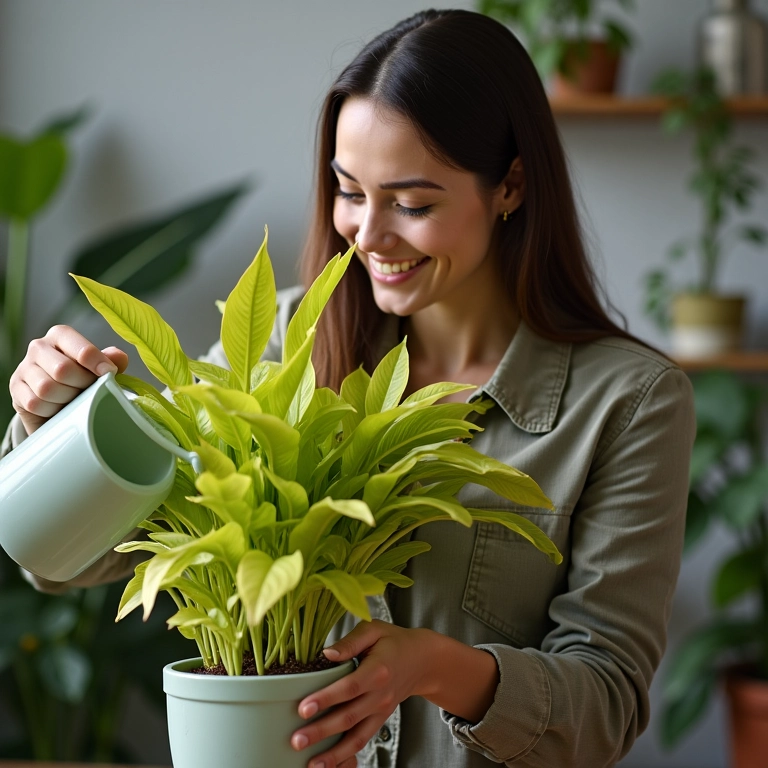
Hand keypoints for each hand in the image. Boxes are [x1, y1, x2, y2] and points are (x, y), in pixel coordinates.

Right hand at [10, 325, 128, 434]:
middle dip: (81, 385)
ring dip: (66, 399)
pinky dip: (51, 410)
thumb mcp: (97, 370)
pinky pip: (35, 403)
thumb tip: (120, 357)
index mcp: (61, 336)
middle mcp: (39, 347)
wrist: (56, 405)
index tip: (110, 374)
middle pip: (63, 369)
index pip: (80, 347)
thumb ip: (110, 362)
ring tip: (74, 401)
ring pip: (47, 388)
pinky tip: (59, 409)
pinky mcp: (16, 389)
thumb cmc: (82, 381)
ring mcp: (24, 368)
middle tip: (90, 392)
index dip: (97, 362)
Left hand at [292, 620, 437, 767]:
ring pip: (356, 737)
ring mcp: (381, 711)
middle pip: (349, 717)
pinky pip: (363, 741)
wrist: (422, 660)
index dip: (326, 699)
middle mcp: (380, 695)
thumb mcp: (373, 630)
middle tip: (297, 740)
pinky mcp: (380, 720)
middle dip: (321, 731)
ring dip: (333, 753)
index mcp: (378, 670)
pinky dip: (346, 755)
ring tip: (311, 764)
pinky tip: (329, 764)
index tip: (304, 708)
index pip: (350, 687)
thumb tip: (326, 653)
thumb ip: (350, 642)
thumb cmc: (393, 641)